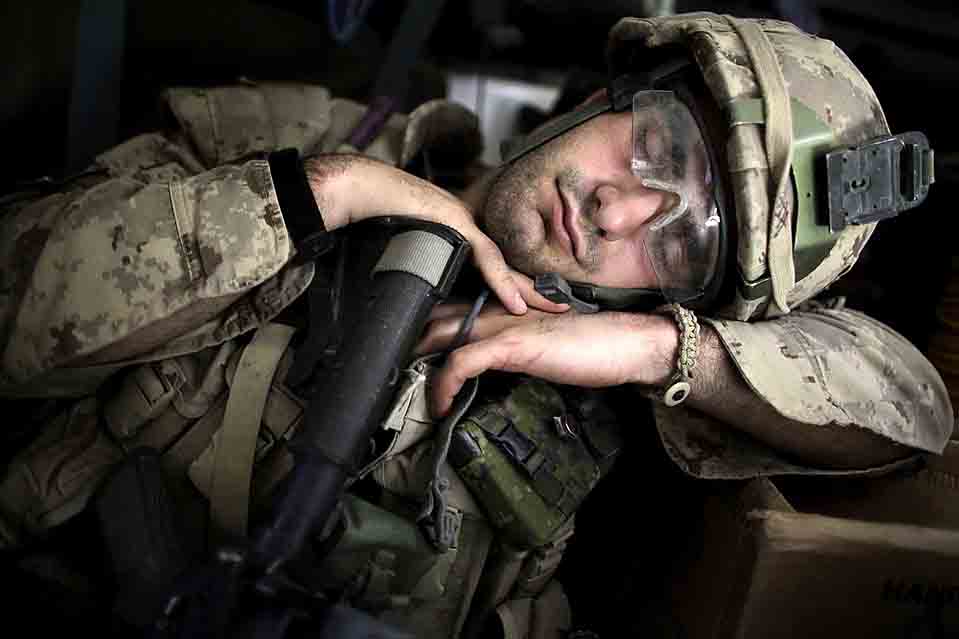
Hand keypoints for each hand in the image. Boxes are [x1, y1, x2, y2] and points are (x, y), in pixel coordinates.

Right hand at [304, 155, 565, 314]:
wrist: (370, 191)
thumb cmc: (387, 218)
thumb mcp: (415, 253)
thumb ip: (432, 274)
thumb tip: (434, 305)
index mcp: (463, 241)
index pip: (500, 269)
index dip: (520, 288)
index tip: (541, 305)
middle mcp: (471, 232)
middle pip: (512, 267)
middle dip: (539, 290)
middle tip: (566, 309)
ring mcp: (466, 226)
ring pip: (506, 265)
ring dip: (531, 290)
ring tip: (554, 308)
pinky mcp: (458, 223)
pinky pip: (485, 258)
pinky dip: (500, 283)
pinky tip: (515, 303)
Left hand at [416, 303, 680, 416]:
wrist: (624, 343)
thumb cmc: (590, 348)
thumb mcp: (542, 348)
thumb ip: (514, 350)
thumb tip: (490, 372)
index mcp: (507, 308)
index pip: (455, 309)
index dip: (428, 327)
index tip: (409, 352)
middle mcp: (501, 309)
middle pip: (439, 314)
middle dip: (411, 338)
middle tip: (390, 366)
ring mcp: (505, 324)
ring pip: (444, 332)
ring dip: (418, 358)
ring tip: (401, 385)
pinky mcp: (513, 344)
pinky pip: (464, 360)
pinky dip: (445, 382)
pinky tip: (440, 404)